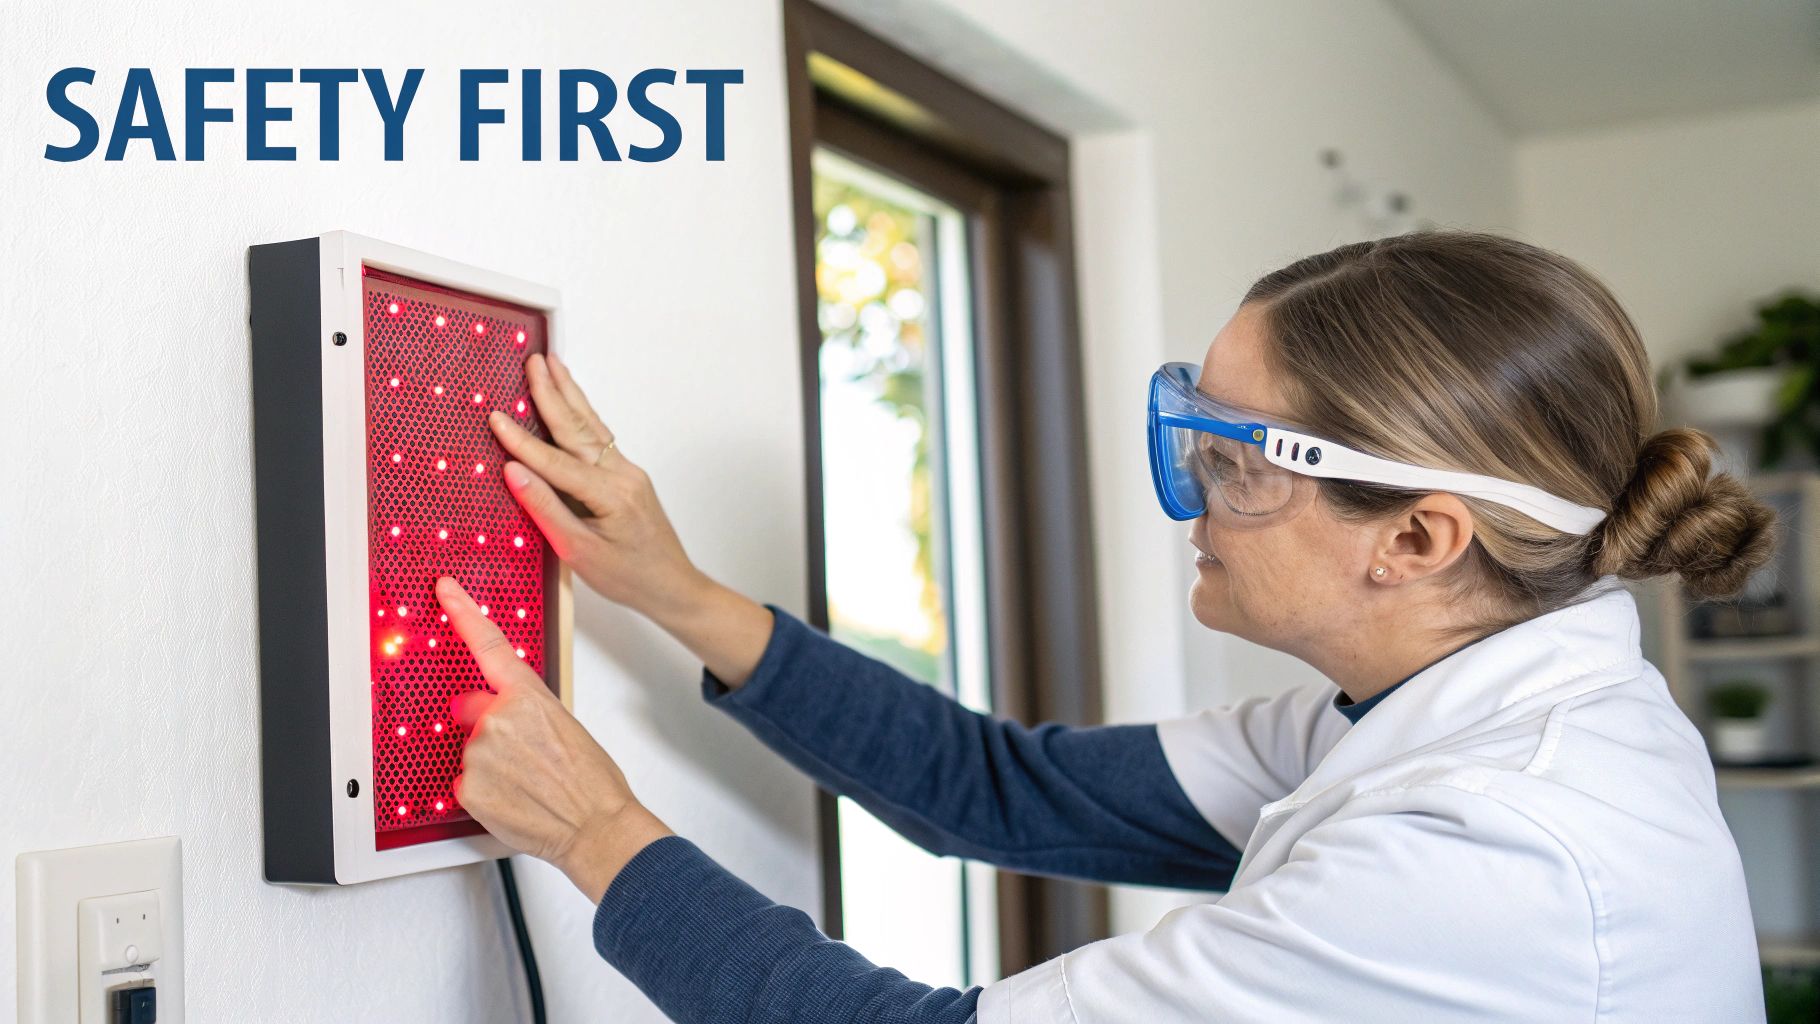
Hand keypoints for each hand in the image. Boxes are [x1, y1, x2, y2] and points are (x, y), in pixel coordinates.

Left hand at [437, 576, 672, 901]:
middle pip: (472, 711)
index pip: (487, 644)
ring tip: (527, 782)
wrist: (595, 825)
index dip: (462, 611)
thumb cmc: (592, 781)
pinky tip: (515, 798)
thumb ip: (524, 710)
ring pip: (470, 751)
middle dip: (487, 727)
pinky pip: (465, 783)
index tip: (445, 590)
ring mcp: (479, 753)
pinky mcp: (468, 787)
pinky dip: (484, 791)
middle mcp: (498, 718)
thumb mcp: (565, 725)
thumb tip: (501, 713)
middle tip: (523, 755)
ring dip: (490, 764)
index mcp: (528, 696)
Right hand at [487, 350, 706, 621]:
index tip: (496, 418)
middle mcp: (623, 475)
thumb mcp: (581, 552)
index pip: (557, 463)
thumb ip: (547, 509)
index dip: (523, 442)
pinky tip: (573, 402)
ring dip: (570, 394)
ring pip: (592, 427)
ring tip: (553, 365)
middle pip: (579, 429)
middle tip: (533, 361)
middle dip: (553, 393)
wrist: (673, 586)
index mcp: (611, 495)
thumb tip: (515, 472)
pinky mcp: (628, 476)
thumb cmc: (629, 577)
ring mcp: (628, 472)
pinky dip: (582, 416)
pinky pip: (600, 439)